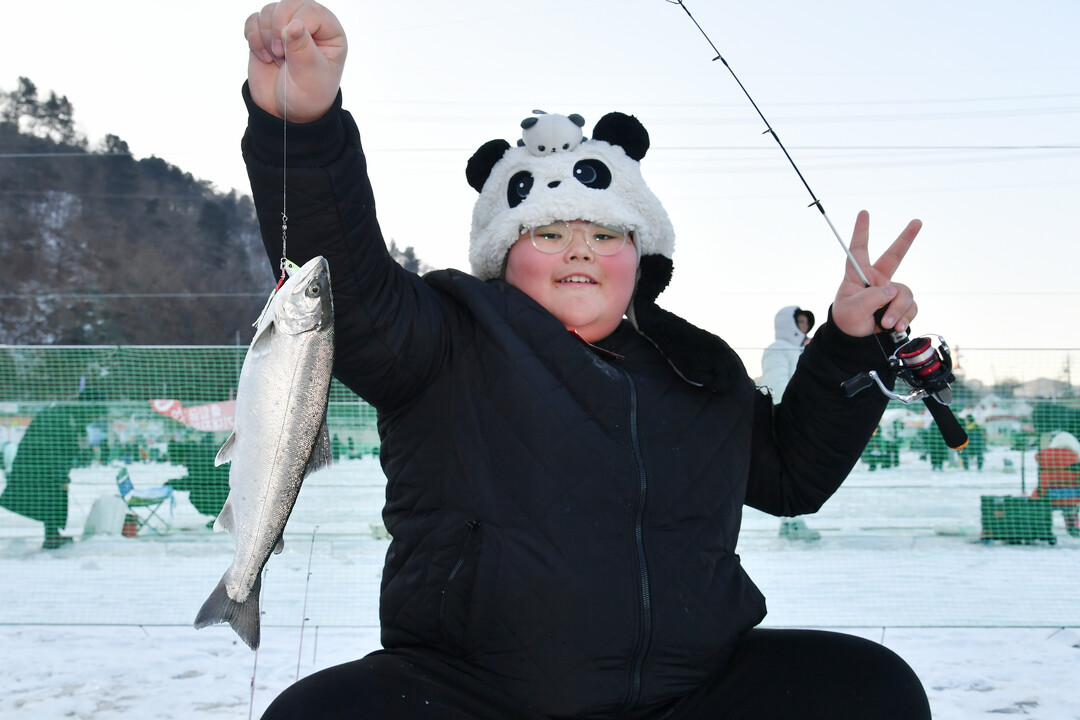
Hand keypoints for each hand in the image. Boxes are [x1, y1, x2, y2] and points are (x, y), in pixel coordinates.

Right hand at [245, 0, 346, 121]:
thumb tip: (294, 24)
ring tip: (276, 59)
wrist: (288, 112)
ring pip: (268, 10)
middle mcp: (310, 25)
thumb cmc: (308, 96)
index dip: (295, 27)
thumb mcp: (310, 75)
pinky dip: (253, 37)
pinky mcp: (267, 34)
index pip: (310, 10)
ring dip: (266, 36)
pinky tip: (264, 56)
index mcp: (330, 32)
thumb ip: (302, 48)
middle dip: (277, 28)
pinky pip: (253, 20)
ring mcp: (287, 28)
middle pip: (288, 4)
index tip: (289, 53)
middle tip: (279, 53)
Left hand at [831, 210, 920, 336]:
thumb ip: (872, 298)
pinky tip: (895, 326)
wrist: (856, 342)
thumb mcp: (852, 309)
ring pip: (904, 293)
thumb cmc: (847, 321)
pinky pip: (911, 307)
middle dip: (906, 238)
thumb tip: (893, 291)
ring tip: (885, 323)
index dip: (861, 231)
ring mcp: (891, 292)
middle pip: (894, 255)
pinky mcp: (901, 305)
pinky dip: (904, 317)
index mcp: (858, 276)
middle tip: (917, 221)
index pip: (858, 250)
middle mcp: (877, 280)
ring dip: (897, 309)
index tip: (864, 213)